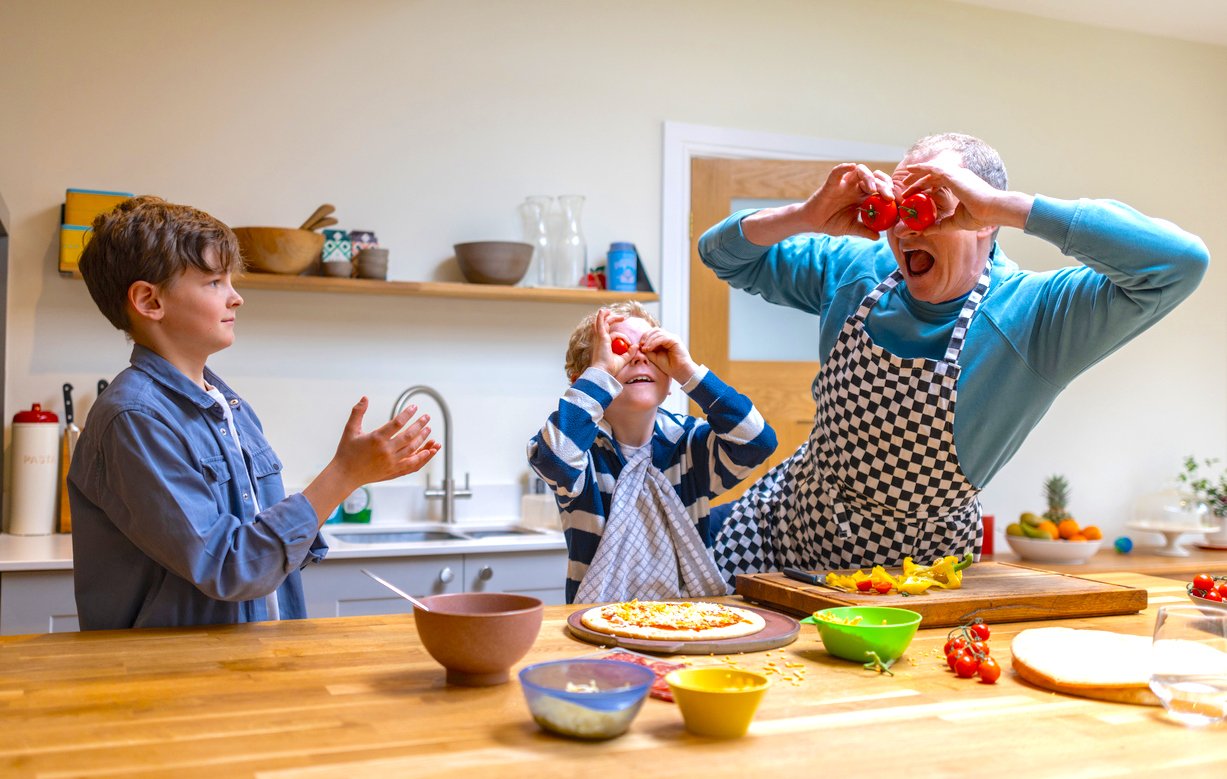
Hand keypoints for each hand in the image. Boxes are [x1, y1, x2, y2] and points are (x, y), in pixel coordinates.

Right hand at [333, 397, 440, 483]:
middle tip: (426, 417)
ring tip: (428, 429)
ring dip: (422, 439)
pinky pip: (412, 464)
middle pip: (408, 435)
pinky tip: (429, 451)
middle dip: (419, 425)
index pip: (397, 423)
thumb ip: (358, 412)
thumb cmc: (346, 452)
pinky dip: (422, 458)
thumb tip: (365, 398)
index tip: (414, 407)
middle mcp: (386, 451)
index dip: (407, 413)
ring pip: (412, 449)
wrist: (344, 475)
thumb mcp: (350, 430)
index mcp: (376, 438)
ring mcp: (391, 462)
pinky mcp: (393, 471)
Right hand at [587, 309, 635, 377]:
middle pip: (606, 326)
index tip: (629, 344)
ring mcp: (600, 338)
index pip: (612, 335)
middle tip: (622, 318)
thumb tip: (636, 345)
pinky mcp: (601, 337)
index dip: (622, 336)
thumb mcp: (624, 359)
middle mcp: (601, 341)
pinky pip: (601, 325)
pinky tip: (602, 311)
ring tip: (614, 312)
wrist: (604, 371)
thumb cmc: (611, 368)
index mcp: (605, 346)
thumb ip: (630, 352)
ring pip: (605, 323)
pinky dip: (601, 317)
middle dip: (612, 319)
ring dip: (609, 316)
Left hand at [638, 327, 698, 383]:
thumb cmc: (669, 366)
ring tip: (645, 348)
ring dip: (649, 340)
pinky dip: (654, 342)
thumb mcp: (654, 357)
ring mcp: (672, 338)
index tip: (639, 345)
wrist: (680, 371)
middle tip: (641, 345)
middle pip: (655, 330)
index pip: (653, 333)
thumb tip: (640, 346)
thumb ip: (648, 350)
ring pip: (658, 333)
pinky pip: (662, 338)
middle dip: (646, 336)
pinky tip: (649, 348)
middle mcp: (668, 337)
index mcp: (663, 340)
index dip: (645, 337)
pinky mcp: (675, 340)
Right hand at [744, 162, 896, 244]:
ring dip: (869, 177)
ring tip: (873, 188)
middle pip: (875, 179)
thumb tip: (878, 237)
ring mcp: (845, 183)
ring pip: (861, 171)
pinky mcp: (832, 183)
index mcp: (864, 196)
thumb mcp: (851, 228)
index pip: (881, 189)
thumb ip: (864, 230)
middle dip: (884, 185)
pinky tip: (851, 167)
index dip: (891, 192)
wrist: (813, 223)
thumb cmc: (832, 223)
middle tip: (889, 197)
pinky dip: (845, 167)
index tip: (898, 202)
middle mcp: (856, 186)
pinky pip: (838, 171)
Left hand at [898, 153, 1032, 234]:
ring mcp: (955, 174)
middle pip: (934, 176)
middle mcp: (958, 177)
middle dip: (919, 181)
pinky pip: (932, 168)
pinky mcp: (952, 175)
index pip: (940, 183)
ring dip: (917, 175)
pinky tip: (911, 169)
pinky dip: (921, 168)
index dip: (927, 187)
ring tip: (904, 181)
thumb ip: (940, 225)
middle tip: (906, 188)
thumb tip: (925, 231)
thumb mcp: (954, 222)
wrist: (992, 210)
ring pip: (931, 171)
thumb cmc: (979, 216)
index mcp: (961, 185)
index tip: (916, 195)